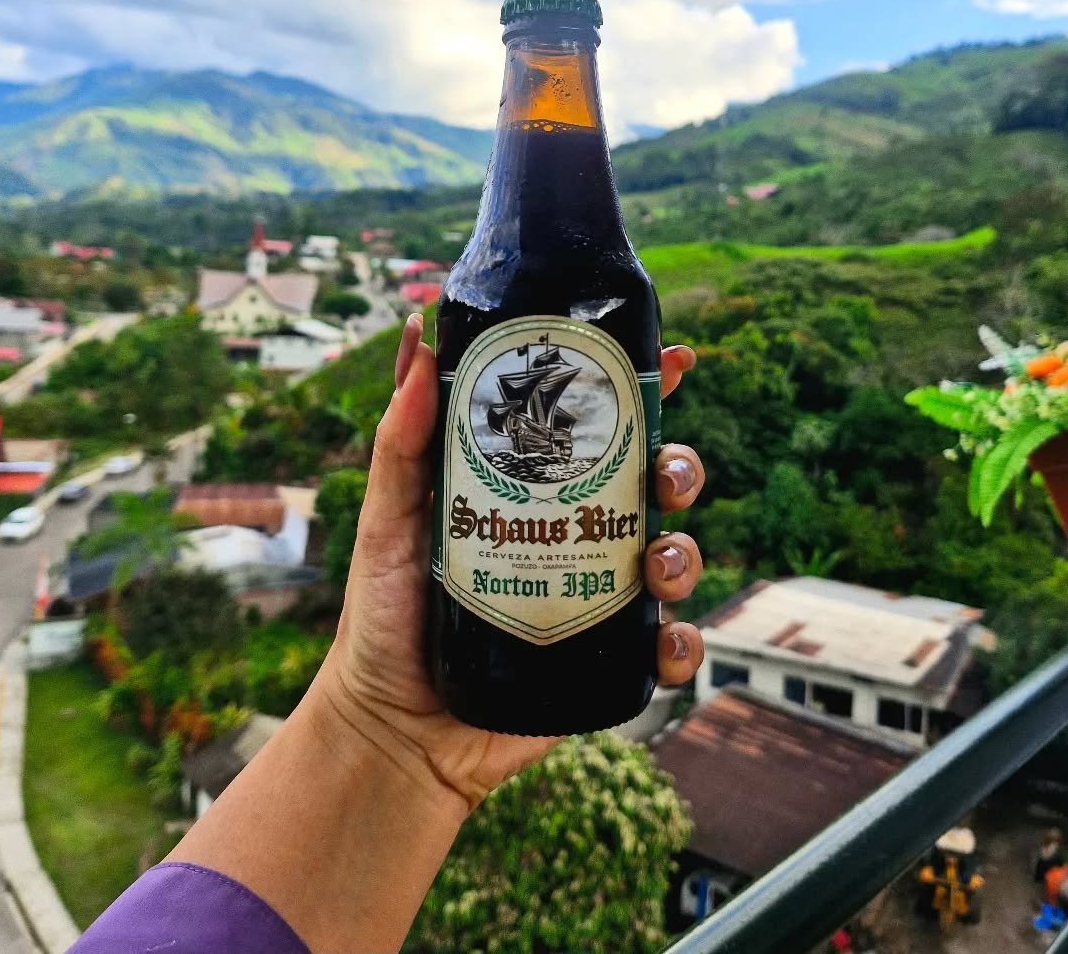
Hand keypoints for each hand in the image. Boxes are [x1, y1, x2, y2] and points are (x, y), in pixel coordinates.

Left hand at [317, 313, 706, 815]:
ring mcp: (595, 598)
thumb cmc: (382, 615)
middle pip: (654, 483)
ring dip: (684, 552)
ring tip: (656, 566)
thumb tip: (415, 337)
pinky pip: (665, 649)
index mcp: (535, 489)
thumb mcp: (388, 518)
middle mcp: (575, 535)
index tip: (679, 362)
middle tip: (666, 475)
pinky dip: (680, 645)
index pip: (599, 428)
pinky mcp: (605, 665)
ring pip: (672, 557)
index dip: (647, 391)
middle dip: (680, 467)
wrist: (391, 730)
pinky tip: (664, 641)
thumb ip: (401, 439)